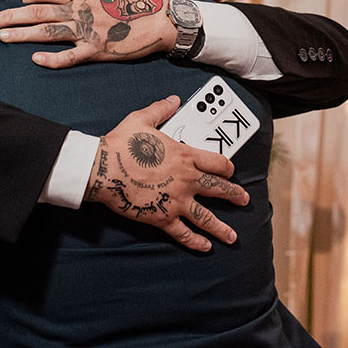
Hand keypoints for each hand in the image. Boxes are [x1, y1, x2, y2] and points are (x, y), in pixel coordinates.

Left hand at [0, 0, 175, 67]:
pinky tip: (35, 60)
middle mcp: (80, 10)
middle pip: (38, 12)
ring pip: (47, 32)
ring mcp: (87, 31)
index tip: (17, 1)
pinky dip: (52, 58)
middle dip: (11, 17)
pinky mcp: (97, 50)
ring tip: (2, 38)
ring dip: (22, 35)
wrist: (160, 19)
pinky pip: (70, 56)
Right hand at [84, 95, 247, 251]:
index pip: (217, 163)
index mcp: (185, 156)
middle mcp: (187, 180)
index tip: (230, 171)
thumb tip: (173, 101)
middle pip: (218, 189)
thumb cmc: (121, 145)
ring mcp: (177, 201)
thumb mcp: (142, 119)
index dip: (227, 167)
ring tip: (232, 237)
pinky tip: (205, 247)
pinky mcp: (163, 217)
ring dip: (221, 228)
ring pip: (206, 217)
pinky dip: (195, 241)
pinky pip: (184, 232)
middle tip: (244, 200)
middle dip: (234, 195)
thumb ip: (161, 110)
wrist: (102, 169)